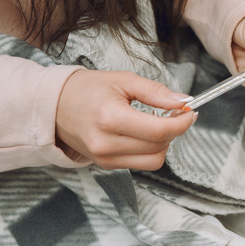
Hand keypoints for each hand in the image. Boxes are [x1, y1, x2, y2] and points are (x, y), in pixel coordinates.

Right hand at [56, 70, 196, 169]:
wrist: (54, 106)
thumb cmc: (87, 89)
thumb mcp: (123, 80)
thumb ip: (156, 92)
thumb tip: (183, 101)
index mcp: (110, 118)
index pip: (159, 131)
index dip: (182, 123)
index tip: (190, 112)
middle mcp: (106, 143)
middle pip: (159, 146)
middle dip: (175, 130)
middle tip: (176, 113)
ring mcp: (105, 158)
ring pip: (154, 159)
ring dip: (164, 142)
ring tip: (159, 123)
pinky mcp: (106, 165)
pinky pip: (141, 163)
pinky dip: (150, 149)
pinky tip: (145, 133)